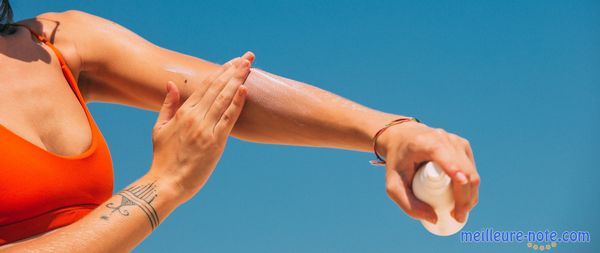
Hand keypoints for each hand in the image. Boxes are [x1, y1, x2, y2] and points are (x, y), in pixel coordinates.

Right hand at [148, 52, 253, 202]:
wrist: (165, 183)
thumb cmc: (163, 158)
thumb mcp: (160, 127)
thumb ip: (168, 105)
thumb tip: (170, 84)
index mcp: (183, 112)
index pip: (205, 85)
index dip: (221, 71)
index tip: (233, 61)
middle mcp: (195, 116)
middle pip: (217, 87)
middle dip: (233, 69)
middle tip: (248, 56)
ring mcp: (205, 129)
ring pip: (224, 98)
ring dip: (237, 79)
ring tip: (249, 65)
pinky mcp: (215, 142)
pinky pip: (228, 119)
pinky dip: (236, 103)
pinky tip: (244, 89)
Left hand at [378, 121, 478, 223]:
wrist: (400, 137)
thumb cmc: (396, 161)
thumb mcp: (393, 185)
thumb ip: (408, 204)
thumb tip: (434, 218)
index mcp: (427, 144)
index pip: (450, 164)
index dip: (459, 186)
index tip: (459, 208)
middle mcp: (444, 138)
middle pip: (465, 172)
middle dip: (466, 199)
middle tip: (457, 217)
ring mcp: (455, 140)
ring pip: (471, 171)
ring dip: (471, 194)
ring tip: (460, 211)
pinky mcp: (462, 144)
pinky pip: (471, 168)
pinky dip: (470, 185)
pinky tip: (465, 198)